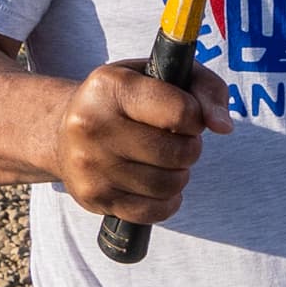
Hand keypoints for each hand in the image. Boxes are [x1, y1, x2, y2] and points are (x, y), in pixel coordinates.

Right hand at [55, 60, 232, 223]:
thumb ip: (206, 89)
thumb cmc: (126, 100)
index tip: (185, 117)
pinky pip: (155, 211)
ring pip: (169, 184)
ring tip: (164, 160)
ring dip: (179, 175)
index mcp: (110, 87)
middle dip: (189, 148)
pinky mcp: (93, 196)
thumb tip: (223, 127)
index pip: (181, 113)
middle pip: (178, 153)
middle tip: (175, 141)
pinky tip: (156, 184)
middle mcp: (92, 125)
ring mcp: (89, 164)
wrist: (62, 131)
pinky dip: (167, 201)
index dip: (196, 119)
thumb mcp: (163, 76)